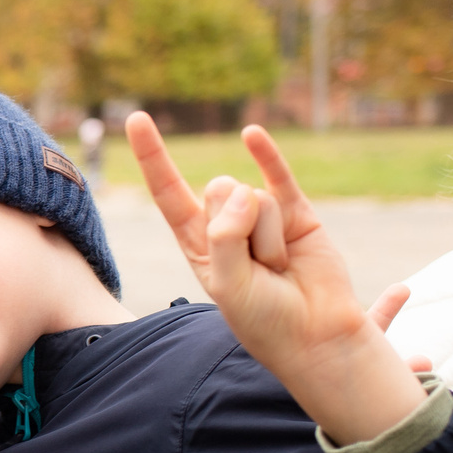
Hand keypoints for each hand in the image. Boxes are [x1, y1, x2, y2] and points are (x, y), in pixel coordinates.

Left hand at [129, 114, 426, 446]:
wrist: (315, 333)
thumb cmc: (264, 318)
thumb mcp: (228, 284)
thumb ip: (225, 238)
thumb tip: (242, 190)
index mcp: (197, 243)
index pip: (169, 192)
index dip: (154, 156)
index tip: (137, 118)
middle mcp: (226, 223)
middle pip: (218, 191)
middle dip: (237, 228)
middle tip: (257, 268)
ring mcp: (261, 214)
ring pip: (253, 197)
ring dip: (267, 238)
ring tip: (279, 268)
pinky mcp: (296, 211)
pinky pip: (278, 174)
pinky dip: (266, 154)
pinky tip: (251, 135)